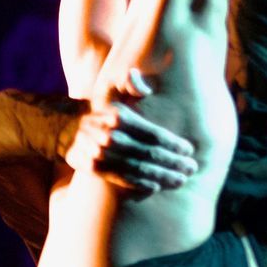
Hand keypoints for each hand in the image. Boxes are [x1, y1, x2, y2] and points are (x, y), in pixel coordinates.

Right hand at [58, 96, 197, 193]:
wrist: (74, 130)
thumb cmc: (108, 113)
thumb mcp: (115, 91)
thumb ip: (130, 85)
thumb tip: (138, 80)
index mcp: (118, 115)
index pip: (153, 133)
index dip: (174, 143)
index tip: (190, 149)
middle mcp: (108, 135)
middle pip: (149, 153)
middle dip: (174, 162)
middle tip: (192, 168)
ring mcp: (99, 153)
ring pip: (138, 168)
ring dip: (163, 176)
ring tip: (181, 180)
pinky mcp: (92, 168)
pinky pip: (122, 179)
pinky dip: (142, 184)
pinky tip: (158, 186)